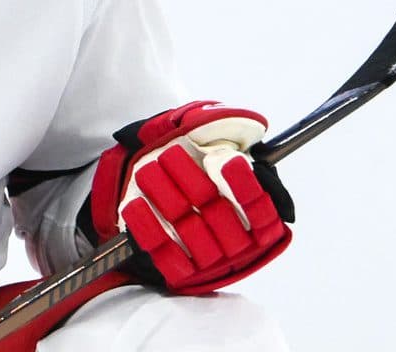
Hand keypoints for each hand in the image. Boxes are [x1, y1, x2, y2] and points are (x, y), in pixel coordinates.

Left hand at [84, 101, 294, 293]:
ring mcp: (211, 260)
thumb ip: (225, 128)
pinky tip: (135, 206)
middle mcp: (238, 241)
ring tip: (146, 171)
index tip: (225, 161)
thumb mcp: (205, 136)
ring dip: (167, 199)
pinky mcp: (181, 272)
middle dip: (192, 182)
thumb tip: (250, 124)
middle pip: (220, 216)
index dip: (244, 185)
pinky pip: (167, 258)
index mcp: (256, 214)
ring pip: (192, 233)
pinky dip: (150, 230)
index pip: (260, 206)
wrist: (149, 187)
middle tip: (168, 153)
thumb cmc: (187, 157)